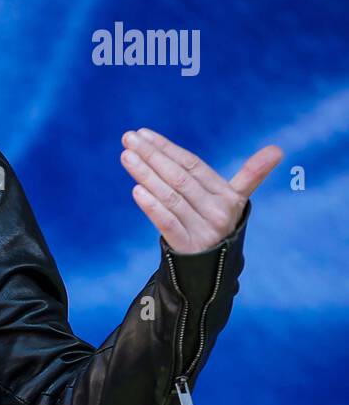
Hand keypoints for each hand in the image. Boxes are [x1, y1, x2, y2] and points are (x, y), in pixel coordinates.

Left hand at [120, 127, 282, 253]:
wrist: (214, 270)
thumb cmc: (215, 224)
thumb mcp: (232, 201)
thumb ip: (248, 175)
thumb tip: (277, 150)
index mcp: (228, 195)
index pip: (193, 165)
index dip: (168, 148)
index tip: (143, 134)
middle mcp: (218, 211)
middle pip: (180, 178)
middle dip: (152, 156)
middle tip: (129, 138)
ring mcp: (203, 229)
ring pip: (170, 197)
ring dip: (146, 174)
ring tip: (126, 156)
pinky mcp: (187, 246)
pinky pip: (167, 222)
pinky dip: (152, 206)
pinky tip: (136, 190)